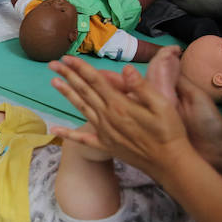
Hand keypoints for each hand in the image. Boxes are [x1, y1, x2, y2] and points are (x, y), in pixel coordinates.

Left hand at [48, 55, 193, 178]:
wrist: (169, 163)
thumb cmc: (169, 132)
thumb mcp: (162, 105)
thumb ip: (141, 86)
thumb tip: (126, 69)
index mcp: (120, 105)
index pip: (95, 81)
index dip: (80, 68)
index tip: (67, 57)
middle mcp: (107, 117)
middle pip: (84, 91)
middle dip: (68, 76)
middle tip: (52, 64)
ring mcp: (104, 132)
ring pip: (81, 108)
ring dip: (67, 94)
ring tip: (54, 82)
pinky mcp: (106, 145)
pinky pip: (83, 139)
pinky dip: (68, 134)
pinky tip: (54, 129)